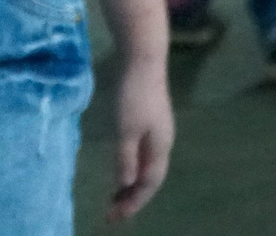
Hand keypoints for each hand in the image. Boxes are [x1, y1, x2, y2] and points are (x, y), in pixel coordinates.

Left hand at [109, 57, 174, 220]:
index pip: (149, 183)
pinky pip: (143, 152)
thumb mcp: (125, 129)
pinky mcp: (149, 119)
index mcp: (160, 148)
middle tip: (113, 212)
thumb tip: (126, 185)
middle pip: (150, 177)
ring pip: (146, 165)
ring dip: (132, 182)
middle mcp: (163, 143)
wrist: (143, 60)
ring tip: (115, 196)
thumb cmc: (134, 95)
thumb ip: (125, 158)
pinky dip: (132, 165)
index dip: (133, 201)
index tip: (115, 216)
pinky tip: (122, 166)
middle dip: (133, 196)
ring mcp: (157, 130)